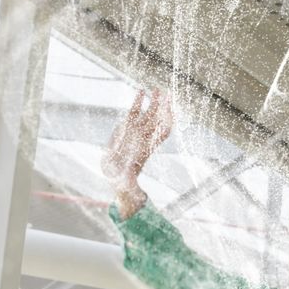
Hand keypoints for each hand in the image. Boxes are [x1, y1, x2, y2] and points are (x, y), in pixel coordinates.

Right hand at [104, 88, 172, 216]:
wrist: (116, 176)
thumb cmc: (122, 181)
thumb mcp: (127, 186)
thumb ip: (132, 189)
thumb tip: (140, 200)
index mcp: (146, 148)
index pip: (161, 133)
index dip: (167, 122)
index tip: (172, 111)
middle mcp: (144, 137)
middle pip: (157, 119)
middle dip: (162, 107)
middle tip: (166, 92)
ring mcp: (136, 131)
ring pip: (148, 113)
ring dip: (153, 101)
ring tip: (156, 88)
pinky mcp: (127, 127)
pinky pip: (135, 112)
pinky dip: (139, 102)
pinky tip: (140, 90)